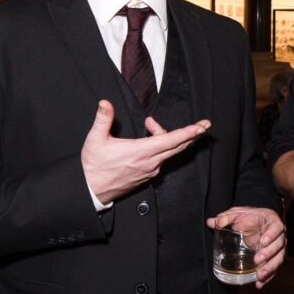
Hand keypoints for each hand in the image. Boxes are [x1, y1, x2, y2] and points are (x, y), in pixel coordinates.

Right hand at [81, 100, 210, 203]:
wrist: (90, 190)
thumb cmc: (93, 166)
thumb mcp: (95, 140)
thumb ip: (103, 119)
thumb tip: (105, 103)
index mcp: (140, 152)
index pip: (171, 140)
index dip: (188, 132)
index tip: (202, 127)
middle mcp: (150, 162)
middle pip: (177, 146)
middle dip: (192, 134)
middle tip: (203, 125)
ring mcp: (150, 170)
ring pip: (168, 151)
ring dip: (166, 137)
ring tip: (150, 125)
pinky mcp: (147, 175)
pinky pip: (161, 159)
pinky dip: (160, 148)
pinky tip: (149, 142)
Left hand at [207, 207, 284, 288]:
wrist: (255, 223)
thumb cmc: (248, 217)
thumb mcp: (237, 213)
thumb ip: (226, 217)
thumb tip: (211, 222)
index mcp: (272, 220)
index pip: (277, 227)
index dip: (272, 235)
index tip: (262, 242)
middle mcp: (279, 235)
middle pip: (279, 245)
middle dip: (269, 254)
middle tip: (257, 260)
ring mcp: (278, 247)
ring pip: (278, 258)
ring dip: (270, 268)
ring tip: (259, 276)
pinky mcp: (274, 258)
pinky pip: (274, 268)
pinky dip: (268, 277)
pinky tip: (259, 284)